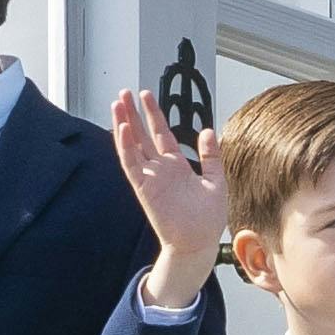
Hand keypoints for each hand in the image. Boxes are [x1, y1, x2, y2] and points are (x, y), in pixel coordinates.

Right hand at [107, 89, 231, 308]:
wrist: (198, 242)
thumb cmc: (208, 218)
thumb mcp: (216, 181)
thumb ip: (212, 156)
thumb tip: (208, 130)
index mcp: (177, 165)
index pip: (162, 133)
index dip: (154, 114)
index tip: (146, 95)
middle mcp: (161, 168)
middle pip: (142, 135)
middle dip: (133, 113)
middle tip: (124, 92)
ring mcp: (150, 177)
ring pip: (132, 145)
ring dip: (124, 124)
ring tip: (117, 103)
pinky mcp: (144, 188)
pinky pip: (131, 164)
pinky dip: (126, 146)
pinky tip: (122, 128)